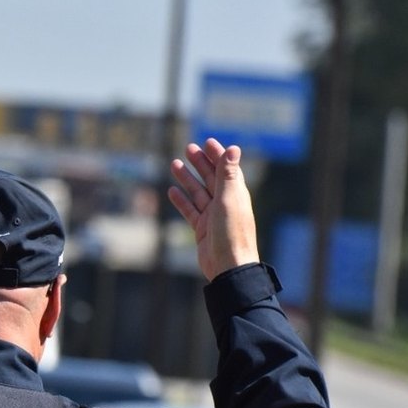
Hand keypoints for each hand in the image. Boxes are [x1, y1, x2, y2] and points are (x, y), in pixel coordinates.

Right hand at [167, 139, 259, 280]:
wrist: (227, 266)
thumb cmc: (231, 232)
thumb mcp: (228, 199)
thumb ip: (228, 174)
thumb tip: (233, 148)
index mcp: (235, 194)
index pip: (226, 169)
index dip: (217, 155)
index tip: (207, 141)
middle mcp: (225, 203)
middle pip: (211, 178)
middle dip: (200, 163)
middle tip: (188, 148)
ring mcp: (213, 216)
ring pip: (197, 192)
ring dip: (187, 178)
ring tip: (174, 164)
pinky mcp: (202, 229)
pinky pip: (190, 210)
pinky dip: (181, 200)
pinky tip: (172, 191)